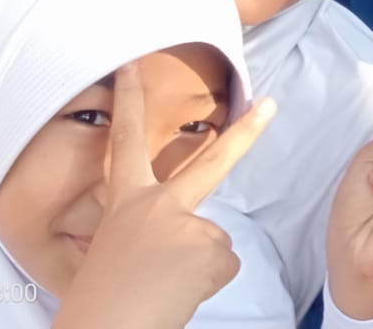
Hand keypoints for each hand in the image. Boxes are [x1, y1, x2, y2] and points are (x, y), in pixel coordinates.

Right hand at [54, 62, 275, 328]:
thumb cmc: (101, 304)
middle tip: (271, 103)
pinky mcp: (208, 248)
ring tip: (163, 288)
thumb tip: (186, 240)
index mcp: (125, 203)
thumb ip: (150, 227)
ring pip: (214, 240)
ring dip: (197, 267)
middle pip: (213, 161)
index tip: (132, 67)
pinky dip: (205, 283)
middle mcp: (157, 204)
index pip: (126, 142)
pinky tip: (178, 295)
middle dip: (247, 130)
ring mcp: (187, 223)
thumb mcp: (115, 250)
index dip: (129, 100)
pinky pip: (222, 265)